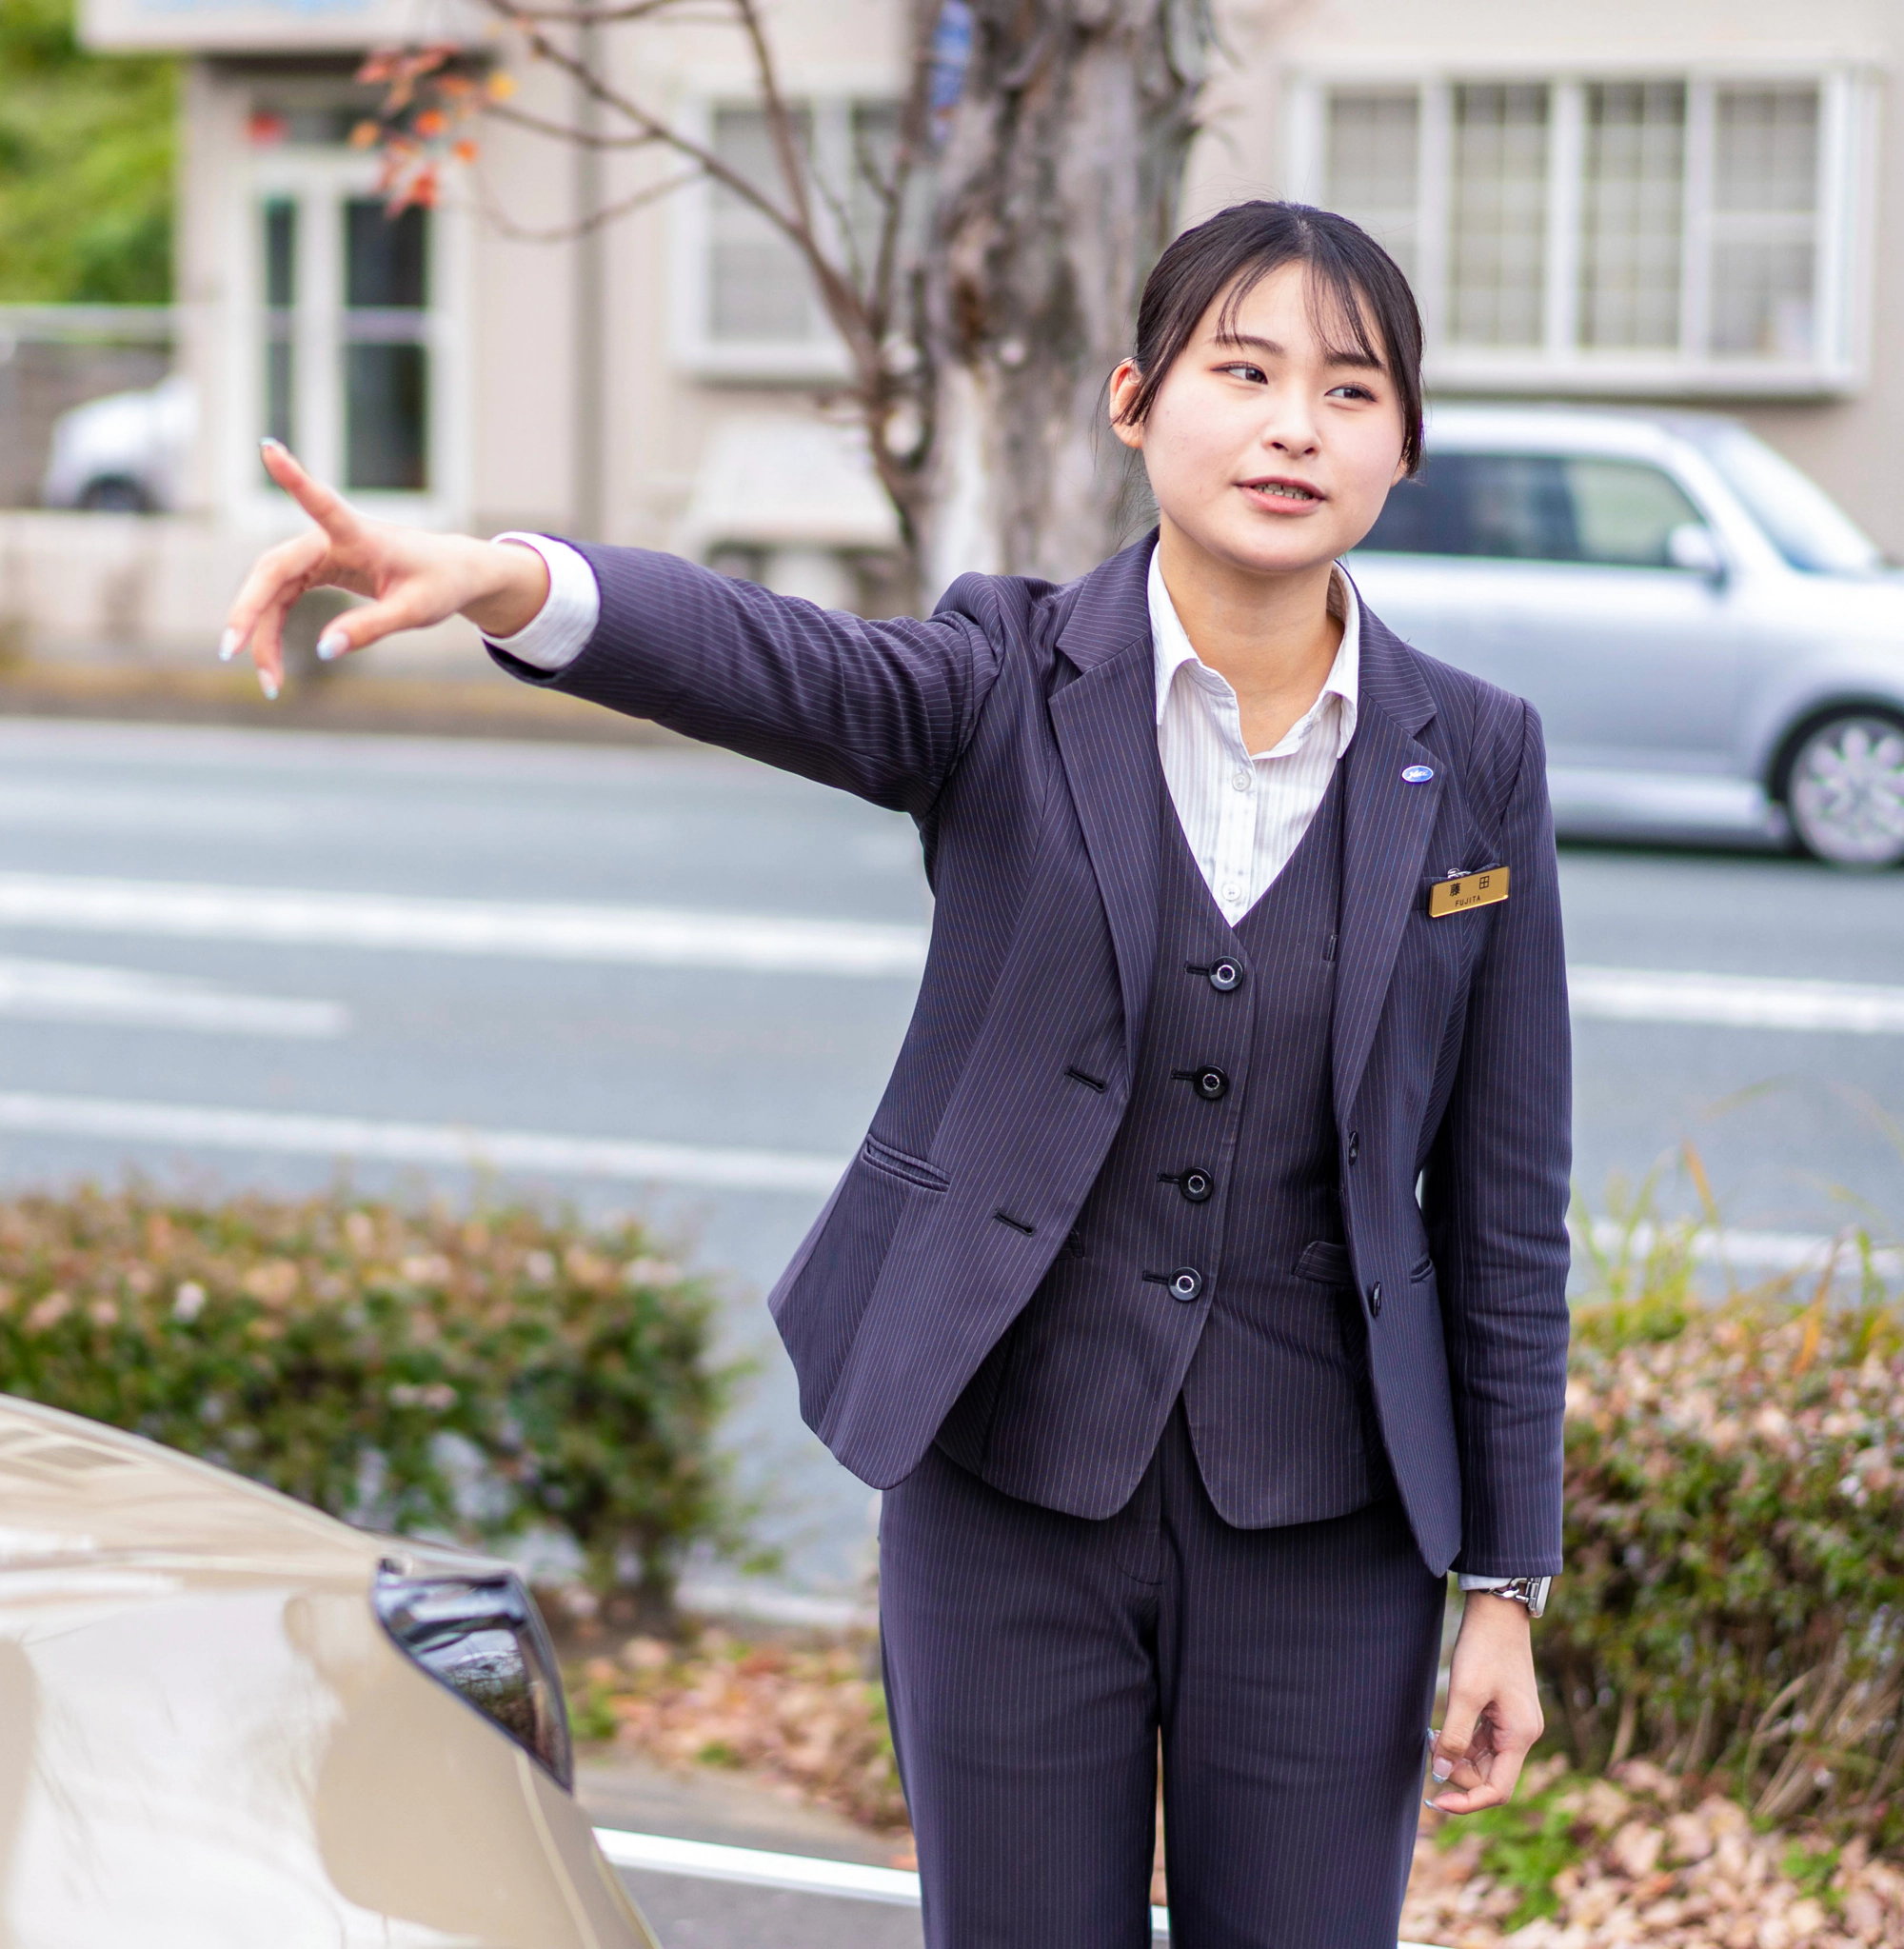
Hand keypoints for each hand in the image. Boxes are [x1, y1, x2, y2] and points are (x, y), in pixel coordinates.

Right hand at [219, 440, 549, 696]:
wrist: (451, 574)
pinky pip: (281, 600)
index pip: (321, 502)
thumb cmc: (438, 584)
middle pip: (272, 569)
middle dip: (248, 610)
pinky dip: (274, 632)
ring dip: (262, 632)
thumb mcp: (415, 612)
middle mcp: (330, 539)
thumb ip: (372, 628)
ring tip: (268, 682)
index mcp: (360, 537)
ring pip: (271, 590)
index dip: (295, 478)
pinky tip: (272, 666)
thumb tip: (324, 651)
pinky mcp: (316, 569)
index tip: (269, 448)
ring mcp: (318, 554)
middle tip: (229, 650)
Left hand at [1428, 1591, 1544, 1813]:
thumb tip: (1441, 1775)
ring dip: (1458, 1756)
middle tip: (1430, 1751)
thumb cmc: (1483, 1649)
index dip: (1468, 1802)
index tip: (1438, 1802)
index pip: (1497, 1790)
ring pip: (1484, 1759)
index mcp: (1520, 1736)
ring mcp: (1514, 1724)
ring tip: (1433, 1738)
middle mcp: (1522, 1735)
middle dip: (1459, 1773)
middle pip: (1490, 1776)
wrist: (1497, 1613)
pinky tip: (1442, 1729)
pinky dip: (1462, 1741)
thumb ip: (1453, 1738)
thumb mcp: (1464, 1694)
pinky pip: (1483, 1741)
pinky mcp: (1505, 1712)